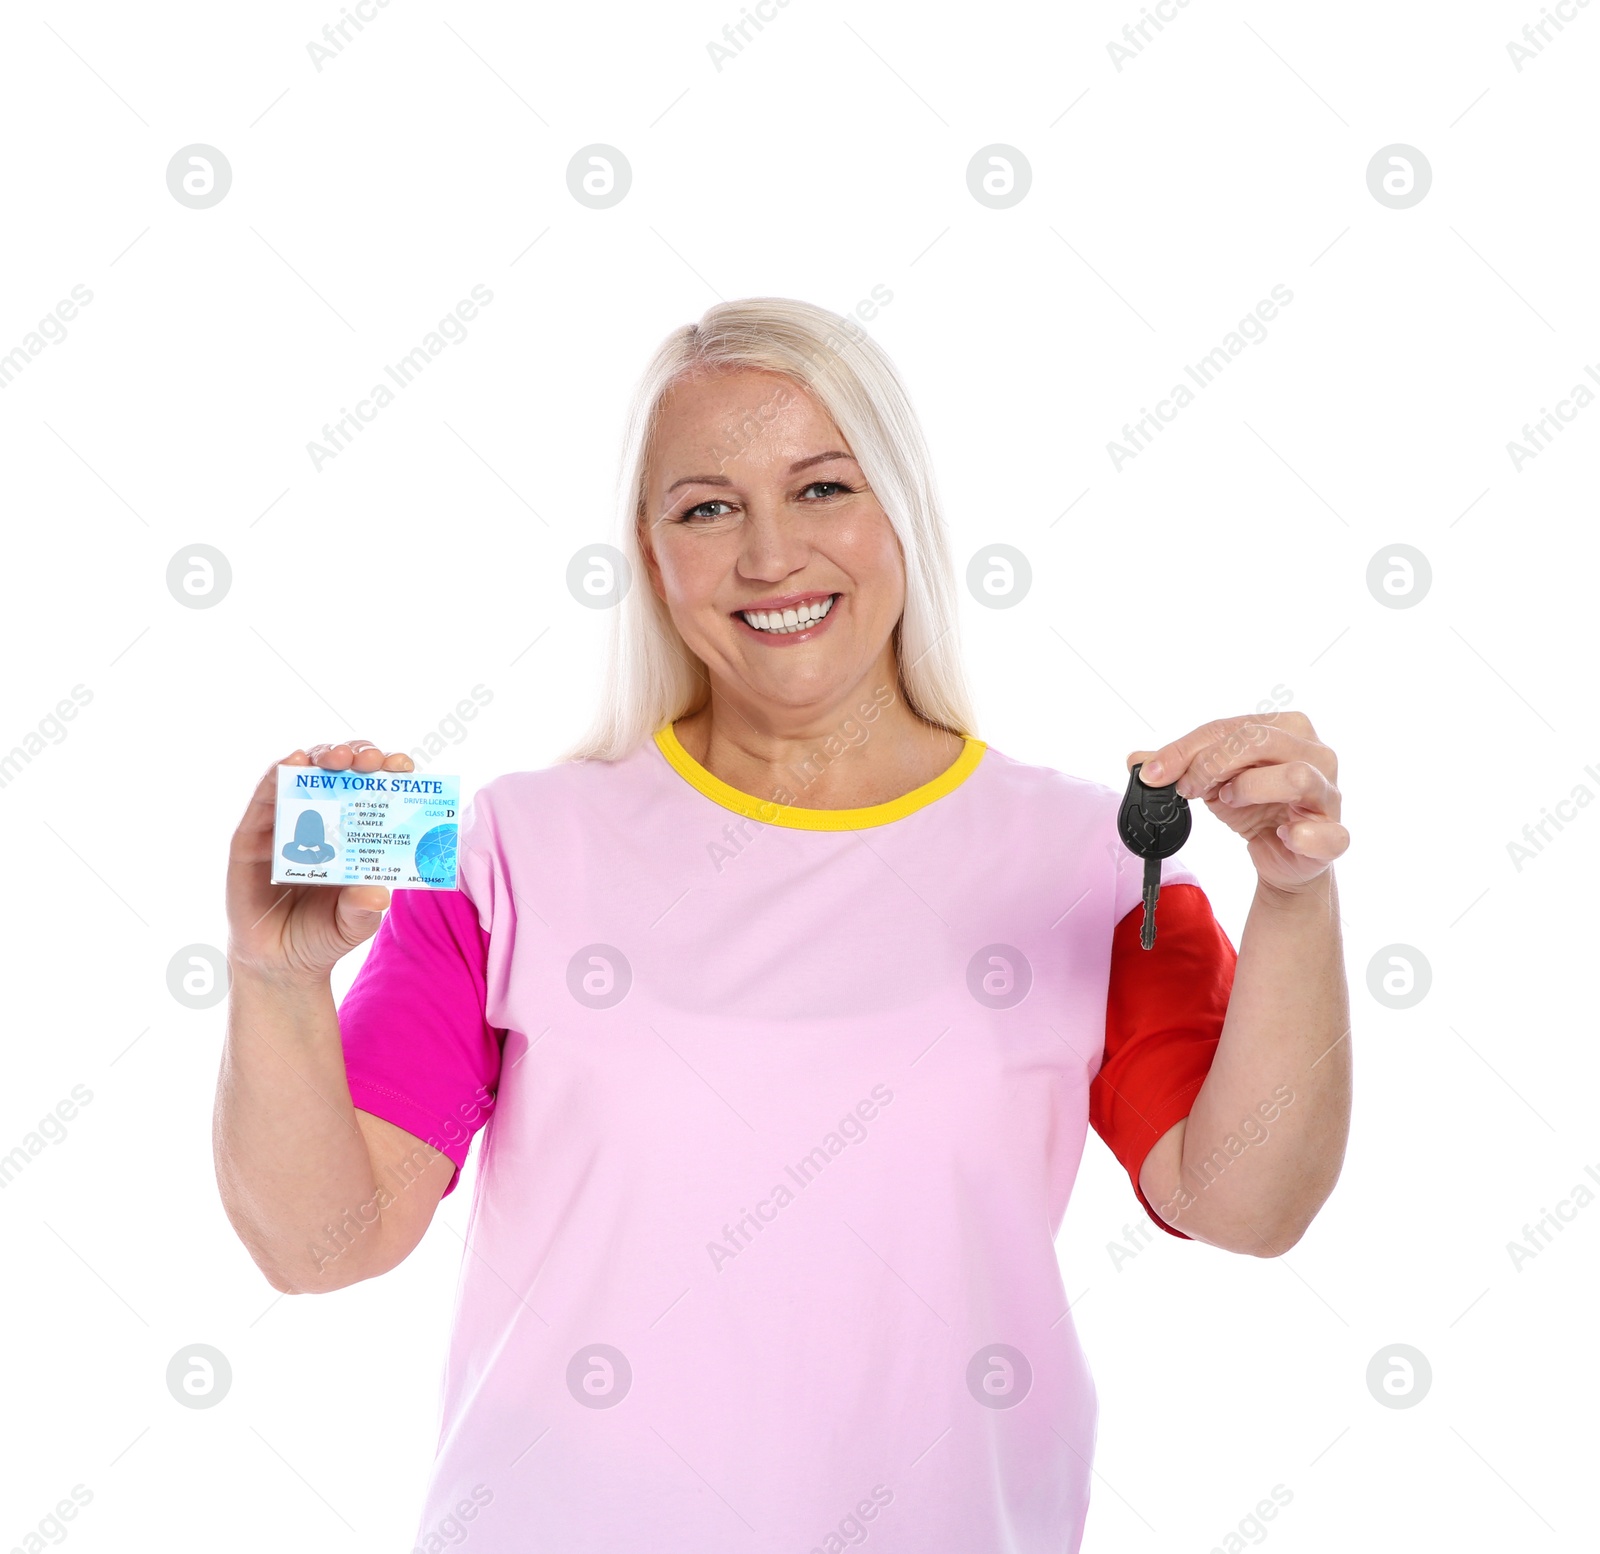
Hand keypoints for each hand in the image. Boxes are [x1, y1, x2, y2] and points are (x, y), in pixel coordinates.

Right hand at [226, 739, 415, 981]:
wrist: (278, 963)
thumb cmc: (323, 936)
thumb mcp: (352, 926)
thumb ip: (363, 910)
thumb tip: (378, 894)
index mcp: (358, 834)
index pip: (378, 791)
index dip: (390, 773)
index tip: (403, 766)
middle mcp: (324, 820)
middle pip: (343, 772)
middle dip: (359, 757)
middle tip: (372, 759)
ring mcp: (287, 823)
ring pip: (305, 775)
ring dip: (320, 757)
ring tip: (337, 757)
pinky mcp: (252, 835)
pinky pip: (264, 798)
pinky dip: (277, 775)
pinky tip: (292, 763)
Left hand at [1127, 711, 1347, 895]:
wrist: (1283, 856)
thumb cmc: (1253, 805)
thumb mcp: (1210, 780)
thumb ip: (1175, 767)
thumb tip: (1135, 759)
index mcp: (1286, 728)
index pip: (1231, 727)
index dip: (1186, 749)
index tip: (1155, 773)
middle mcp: (1316, 753)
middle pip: (1261, 741)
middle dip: (1212, 764)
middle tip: (1189, 788)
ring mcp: (1329, 794)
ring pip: (1295, 776)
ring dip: (1251, 789)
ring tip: (1230, 802)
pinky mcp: (1334, 835)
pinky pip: (1327, 833)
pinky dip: (1301, 835)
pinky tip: (1281, 835)